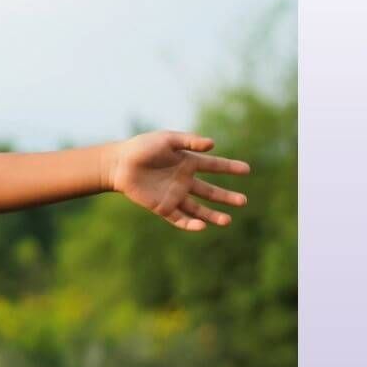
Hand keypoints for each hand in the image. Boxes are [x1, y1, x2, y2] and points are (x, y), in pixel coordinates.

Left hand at [108, 131, 250, 230]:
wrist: (118, 164)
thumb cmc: (142, 147)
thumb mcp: (167, 139)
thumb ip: (189, 141)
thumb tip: (213, 144)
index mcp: (187, 162)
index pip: (214, 166)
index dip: (230, 167)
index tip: (247, 169)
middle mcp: (184, 180)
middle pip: (210, 192)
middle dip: (227, 197)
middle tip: (243, 201)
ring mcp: (174, 195)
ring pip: (198, 209)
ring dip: (213, 215)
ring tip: (228, 221)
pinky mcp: (162, 207)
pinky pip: (179, 218)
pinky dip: (190, 224)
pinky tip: (201, 226)